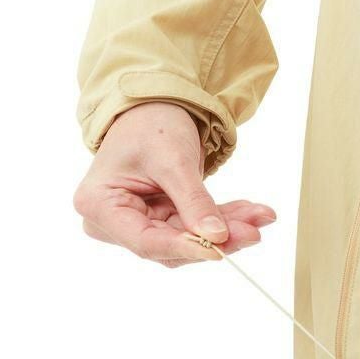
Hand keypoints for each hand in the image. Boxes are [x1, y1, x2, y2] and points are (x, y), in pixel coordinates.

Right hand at [74, 102, 275, 266]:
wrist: (152, 107)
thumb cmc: (150, 125)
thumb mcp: (173, 160)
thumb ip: (193, 201)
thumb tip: (218, 237)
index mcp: (99, 206)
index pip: (145, 241)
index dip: (184, 248)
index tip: (220, 251)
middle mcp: (113, 223)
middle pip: (170, 244)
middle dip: (216, 237)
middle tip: (254, 231)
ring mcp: (138, 223)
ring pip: (189, 239)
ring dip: (228, 229)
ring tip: (260, 216)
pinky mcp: (162, 221)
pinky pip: (196, 227)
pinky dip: (225, 219)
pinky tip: (252, 212)